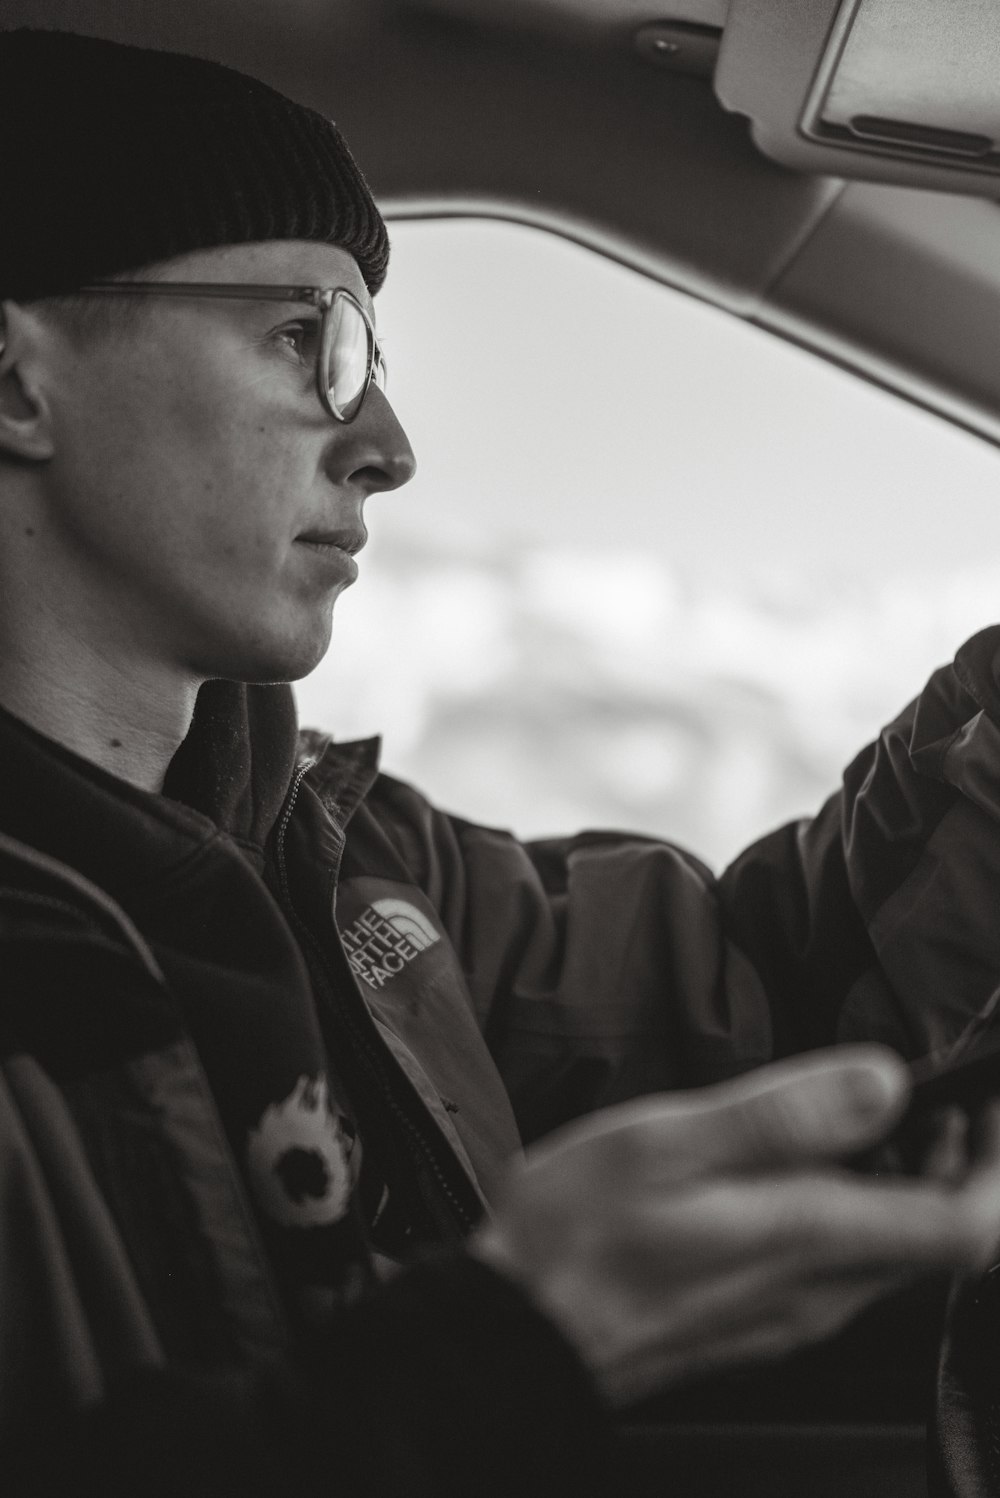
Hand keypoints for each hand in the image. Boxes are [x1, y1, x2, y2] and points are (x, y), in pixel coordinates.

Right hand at [470, 1046, 999, 1406]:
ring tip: (872, 1115)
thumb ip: (781, 1116)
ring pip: (890, 1250)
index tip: (979, 1097)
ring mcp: (790, 1312)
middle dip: (956, 1159)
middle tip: (933, 1090)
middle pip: (939, 1237)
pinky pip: (838, 1264)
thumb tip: (883, 1082)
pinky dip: (851, 1208)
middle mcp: (818, 1291)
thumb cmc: (573, 1238)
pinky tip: (798, 1167)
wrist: (515, 1337)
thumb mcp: (667, 1145)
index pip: (966, 1224)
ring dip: (905, 1181)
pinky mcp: (758, 1317)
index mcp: (807, 1240)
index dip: (994, 1159)